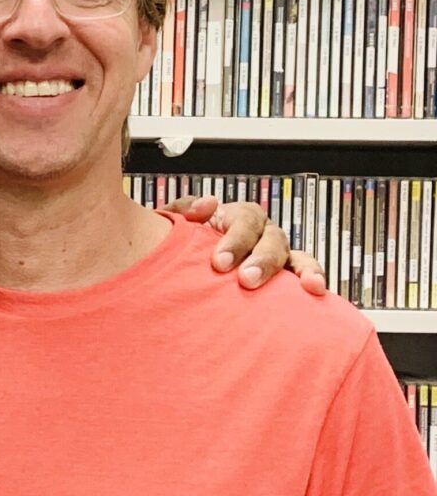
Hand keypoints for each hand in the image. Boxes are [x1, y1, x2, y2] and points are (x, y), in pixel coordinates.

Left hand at [162, 196, 326, 295]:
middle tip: (247, 280)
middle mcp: (263, 233)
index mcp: (239, 217)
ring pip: (297, 257)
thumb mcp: (177, 224)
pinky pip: (307, 276)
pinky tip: (318, 291)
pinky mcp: (288, 279)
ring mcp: (279, 255)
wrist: (186, 270)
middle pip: (272, 240)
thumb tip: (209, 204)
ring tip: (309, 285)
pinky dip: (315, 280)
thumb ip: (185, 210)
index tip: (220, 263)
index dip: (235, 240)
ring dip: (304, 269)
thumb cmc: (183, 245)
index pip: (245, 221)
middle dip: (262, 260)